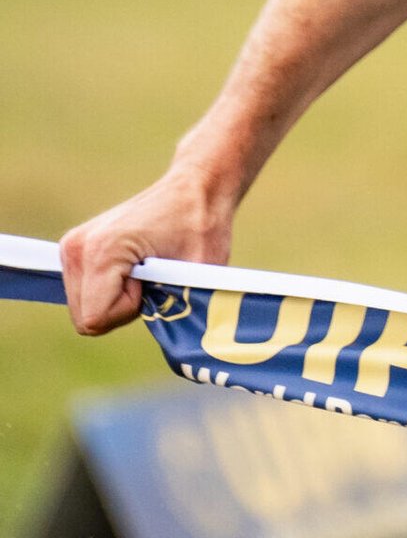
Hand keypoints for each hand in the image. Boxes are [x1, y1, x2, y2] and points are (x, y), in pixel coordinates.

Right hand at [60, 164, 235, 336]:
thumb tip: (179, 347)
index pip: (96, 320)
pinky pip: (86, 295)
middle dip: (122, 310)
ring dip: (116, 302)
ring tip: (144, 271)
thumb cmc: (202, 228)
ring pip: (84, 310)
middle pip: (86, 319)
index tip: (153, 281)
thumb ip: (179, 313)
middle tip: (152, 278)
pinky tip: (132, 269)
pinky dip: (109, 292)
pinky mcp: (75, 249)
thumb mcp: (199, 277)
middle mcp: (77, 248)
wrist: (194, 190)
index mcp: (102, 252)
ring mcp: (72, 247)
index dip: (130, 311)